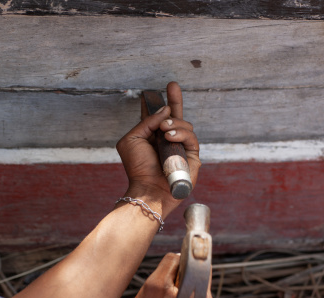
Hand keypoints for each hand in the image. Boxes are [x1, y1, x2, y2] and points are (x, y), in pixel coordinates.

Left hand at [116, 82, 200, 215]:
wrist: (148, 187)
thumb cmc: (137, 167)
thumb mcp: (132, 140)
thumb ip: (146, 122)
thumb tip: (164, 111)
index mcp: (151, 137)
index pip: (155, 118)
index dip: (155, 105)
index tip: (151, 92)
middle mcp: (166, 140)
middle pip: (174, 116)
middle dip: (174, 99)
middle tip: (172, 85)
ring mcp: (180, 147)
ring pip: (184, 124)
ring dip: (173, 123)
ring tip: (164, 129)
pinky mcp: (192, 155)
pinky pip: (191, 137)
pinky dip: (181, 133)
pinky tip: (170, 135)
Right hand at [127, 253, 215, 297]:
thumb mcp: (154, 284)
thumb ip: (169, 264)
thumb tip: (181, 254)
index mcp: (200, 295)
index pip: (201, 262)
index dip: (189, 254)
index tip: (182, 251)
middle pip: (196, 274)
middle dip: (180, 274)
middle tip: (165, 285)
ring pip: (193, 286)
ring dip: (180, 286)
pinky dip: (181, 297)